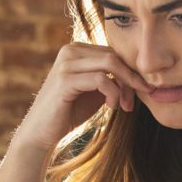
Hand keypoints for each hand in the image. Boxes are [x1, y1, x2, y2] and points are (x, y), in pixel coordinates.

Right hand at [13, 42, 153, 151]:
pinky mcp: (65, 80)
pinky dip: (113, 93)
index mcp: (77, 49)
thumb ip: (112, 78)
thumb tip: (139, 73)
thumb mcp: (96, 90)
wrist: (42, 132)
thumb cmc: (70, 111)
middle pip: (114, 55)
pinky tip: (112, 107)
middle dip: (130, 78)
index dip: (130, 71)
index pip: (113, 52)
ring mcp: (66, 63)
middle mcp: (70, 50)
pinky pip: (101, 79)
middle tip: (135, 100)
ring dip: (124, 86)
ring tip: (124, 105)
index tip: (140, 91)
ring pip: (110, 63)